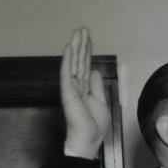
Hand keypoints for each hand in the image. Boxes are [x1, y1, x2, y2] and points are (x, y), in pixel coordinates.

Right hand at [60, 27, 110, 158]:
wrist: (88, 139)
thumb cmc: (94, 124)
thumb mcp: (100, 101)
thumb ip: (97, 86)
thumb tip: (95, 71)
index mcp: (84, 88)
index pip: (86, 66)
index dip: (87, 52)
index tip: (88, 38)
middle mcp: (76, 84)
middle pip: (79, 60)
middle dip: (81, 44)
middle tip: (83, 28)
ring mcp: (71, 87)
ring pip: (74, 62)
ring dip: (76, 46)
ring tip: (78, 32)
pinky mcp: (68, 91)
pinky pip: (67, 72)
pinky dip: (67, 59)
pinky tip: (68, 47)